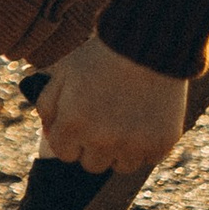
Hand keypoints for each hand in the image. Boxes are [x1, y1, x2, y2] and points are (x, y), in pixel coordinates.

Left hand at [30, 35, 187, 176]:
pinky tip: (143, 121)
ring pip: (121, 166)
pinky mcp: (161, 144)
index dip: (68, 138)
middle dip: (91, 146)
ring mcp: (133, 145)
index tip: (78, 124)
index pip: (64, 153)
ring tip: (123, 122)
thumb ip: (48, 104)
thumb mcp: (63, 71)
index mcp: (73, 124)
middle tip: (102, 122)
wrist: (145, 43)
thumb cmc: (100, 56)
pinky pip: (148, 159)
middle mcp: (102, 141)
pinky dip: (144, 147)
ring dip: (119, 151)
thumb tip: (48, 131)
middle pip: (91, 164)